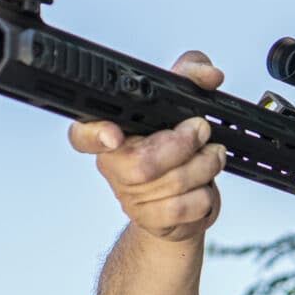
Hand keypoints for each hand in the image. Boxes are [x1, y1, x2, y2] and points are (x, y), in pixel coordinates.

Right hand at [68, 51, 227, 242]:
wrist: (185, 200)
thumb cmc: (177, 147)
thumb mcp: (183, 102)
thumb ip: (192, 75)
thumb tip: (210, 75)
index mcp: (111, 132)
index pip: (83, 135)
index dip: (94, 135)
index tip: (114, 135)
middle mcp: (115, 165)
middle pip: (142, 163)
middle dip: (183, 144)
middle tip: (201, 132)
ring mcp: (131, 196)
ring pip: (170, 184)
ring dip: (203, 167)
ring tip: (211, 157)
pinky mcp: (151, 220)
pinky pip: (181, 208)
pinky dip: (204, 195)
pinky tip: (203, 187)